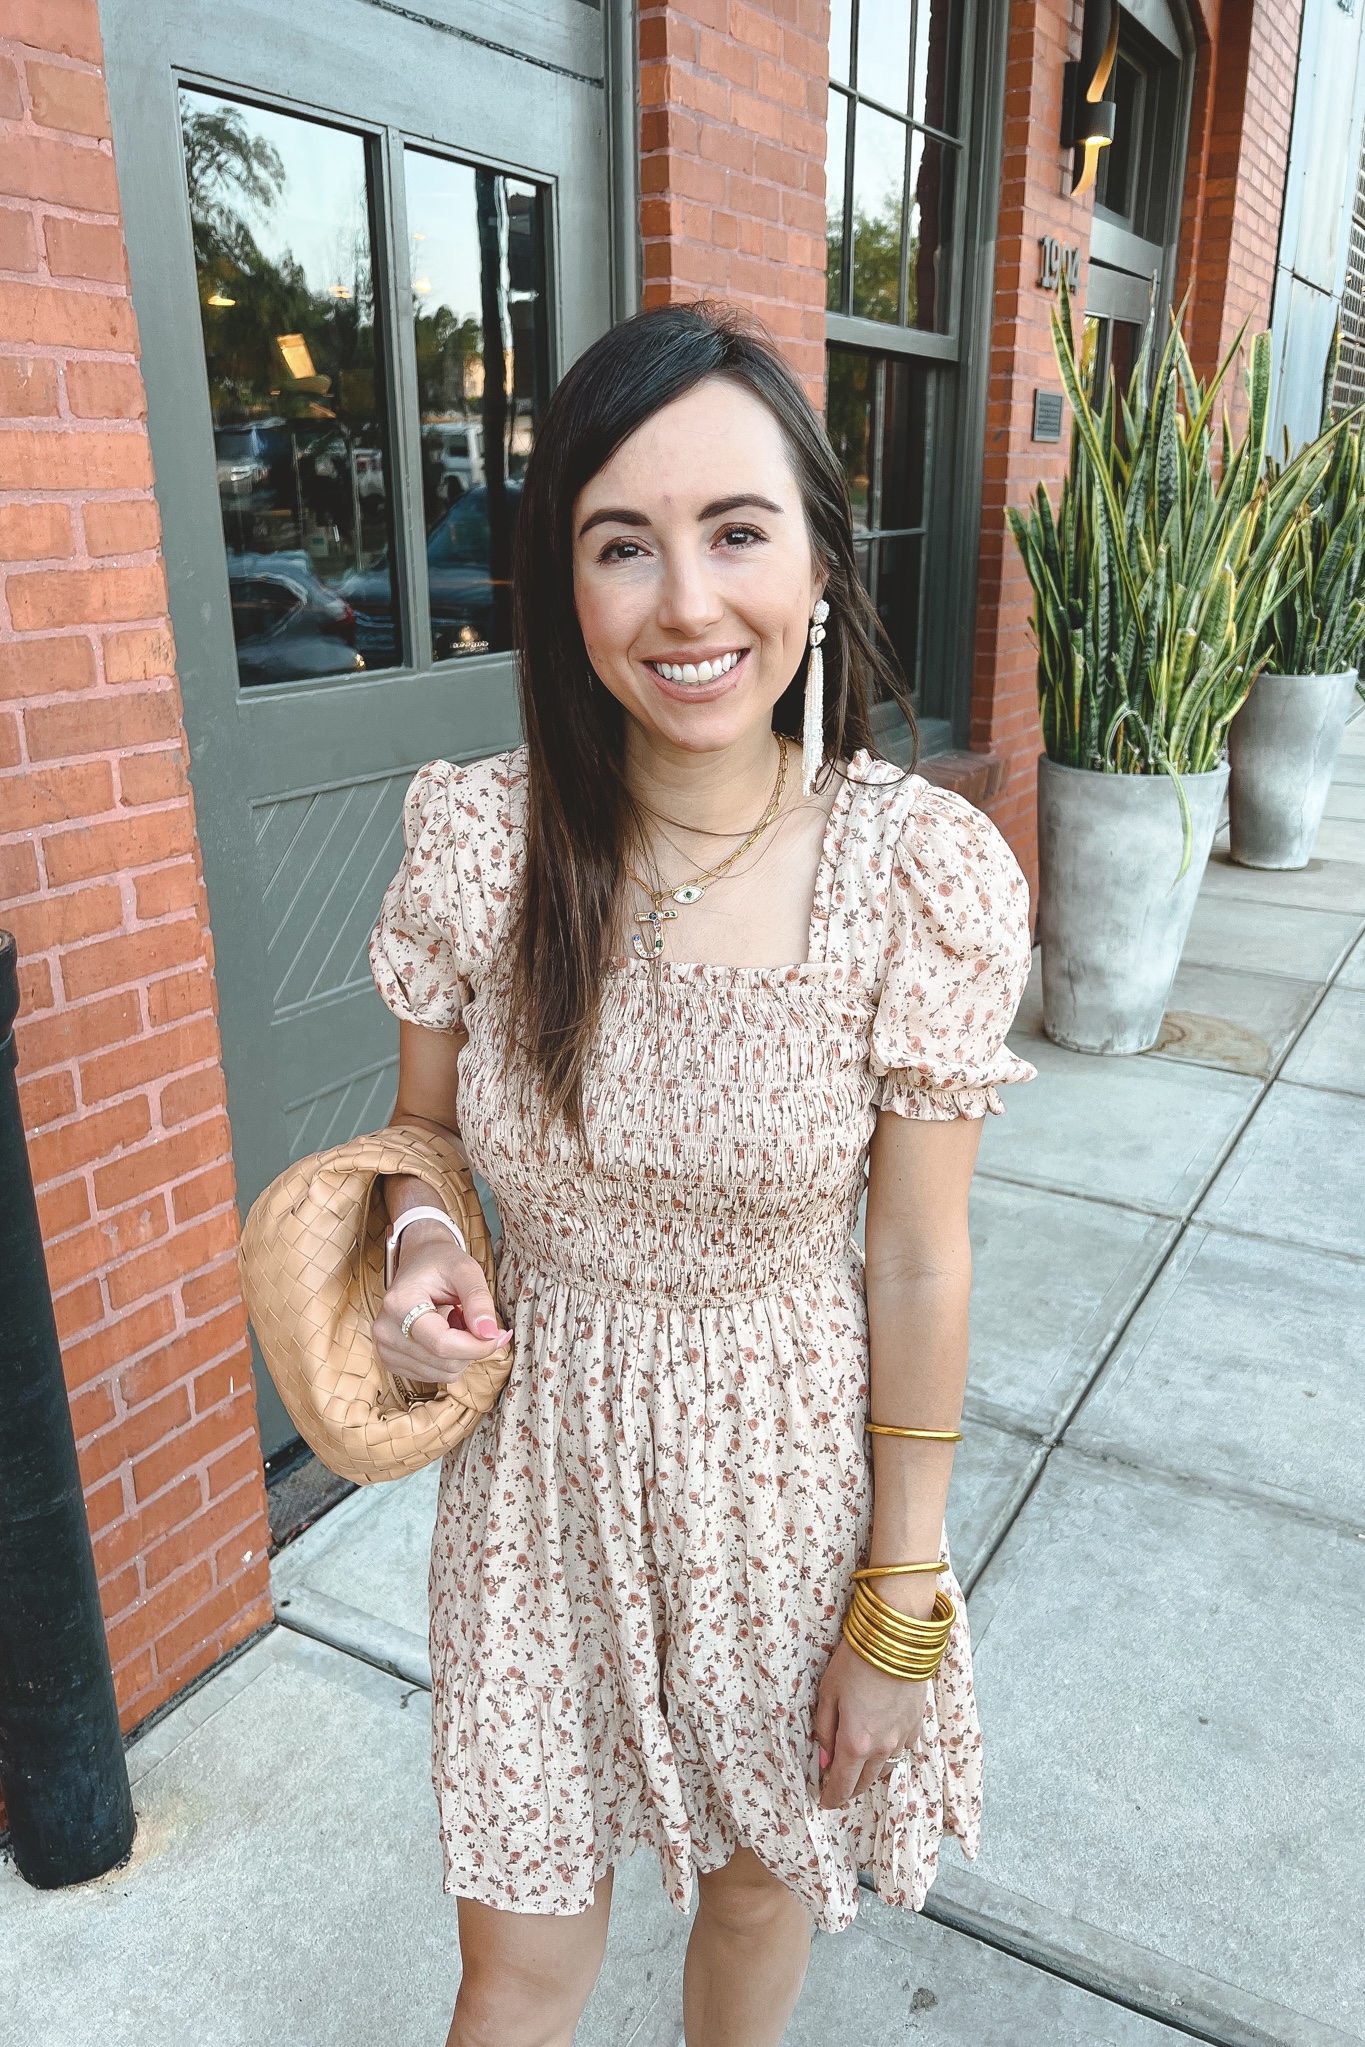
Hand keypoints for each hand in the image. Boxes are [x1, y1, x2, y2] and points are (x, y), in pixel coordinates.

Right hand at [373, 1220, 511, 1386]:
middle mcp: (386, 1330)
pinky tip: (445, 1334)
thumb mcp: (466, 1270)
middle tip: (474, 1319)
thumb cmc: (440, 1263)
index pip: (442, 1344)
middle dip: (472, 1346)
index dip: (476, 1346)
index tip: (497, 1334)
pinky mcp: (392, 1361)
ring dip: (461, 1353)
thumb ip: (479, 1300)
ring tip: (456, 1322)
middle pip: (444, 1362)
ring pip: (443, 1373)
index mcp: (400, 1303)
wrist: (419, 1262)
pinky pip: (434, 1376)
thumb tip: (489, 1333)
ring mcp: (386, 1348)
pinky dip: (449, 1359)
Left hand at [812, 1638, 929, 1807]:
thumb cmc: (855, 1661)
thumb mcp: (828, 1693)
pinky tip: (881, 1745)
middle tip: (838, 1788)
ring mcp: (902, 1737)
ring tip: (859, 1769)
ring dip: (870, 1773)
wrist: (897, 1639)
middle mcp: (881, 1747)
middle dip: (850, 1789)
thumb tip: (825, 1760)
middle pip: (865, 1782)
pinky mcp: (917, 1724)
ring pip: (885, 1768)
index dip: (832, 1797)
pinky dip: (888, 1753)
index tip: (825, 1802)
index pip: (842, 1784)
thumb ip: (824, 1731)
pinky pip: (901, 1749)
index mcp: (855, 1743)